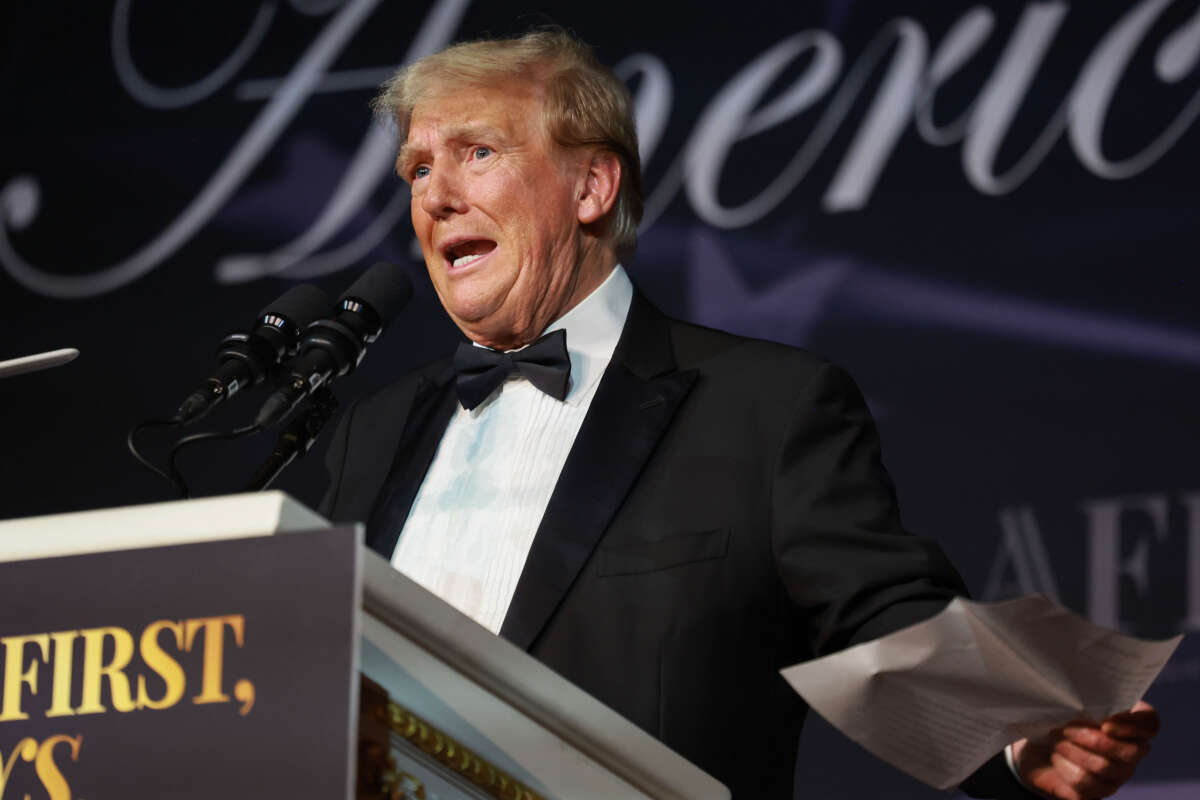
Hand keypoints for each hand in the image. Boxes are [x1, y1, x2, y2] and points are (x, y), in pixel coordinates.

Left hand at [1011, 701, 1158, 798]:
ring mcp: (1116, 775)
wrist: (1034, 745)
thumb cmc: (1056, 718)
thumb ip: (1082, 699)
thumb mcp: (1068, 702)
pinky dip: (1064, 767)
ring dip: (1072, 750)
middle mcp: (1130, 751)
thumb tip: (1080, 700)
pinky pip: (1084, 784)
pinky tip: (1056, 758)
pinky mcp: (1096, 793)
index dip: (1133, 725)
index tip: (1105, 723)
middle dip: (1093, 739)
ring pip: (1104, 767)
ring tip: (1055, 740)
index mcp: (1128, 723)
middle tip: (1065, 729)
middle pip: (1131, 752)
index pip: (1149, 724)